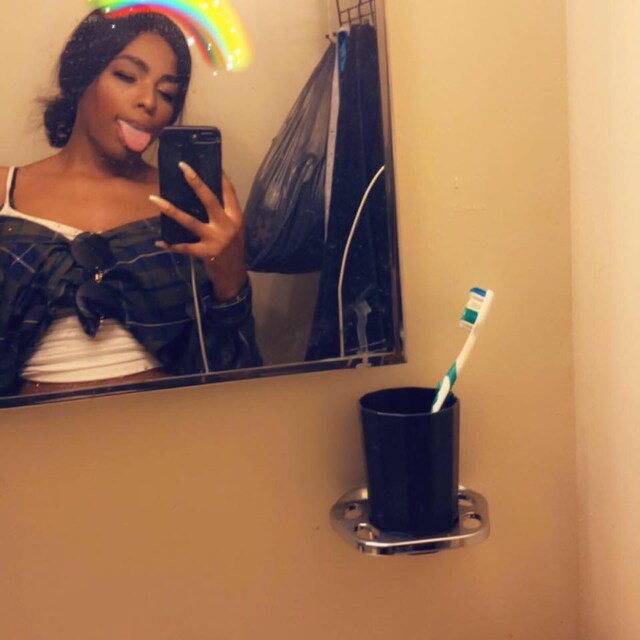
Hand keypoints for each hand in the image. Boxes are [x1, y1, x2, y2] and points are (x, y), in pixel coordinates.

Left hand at [151, 162, 246, 300]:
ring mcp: (215, 240)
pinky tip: (159, 243)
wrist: (233, 275)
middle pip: (209, 200)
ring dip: (171, 210)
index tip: (211, 162)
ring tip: (155, 199)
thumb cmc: (232, 248)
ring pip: (190, 221)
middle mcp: (227, 226)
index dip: (220, 177)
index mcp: (236, 218)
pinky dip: (171, 245)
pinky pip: (184, 247)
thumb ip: (224, 213)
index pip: (229, 192)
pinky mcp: (205, 253)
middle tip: (183, 167)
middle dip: (196, 182)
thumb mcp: (234, 228)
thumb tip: (203, 193)